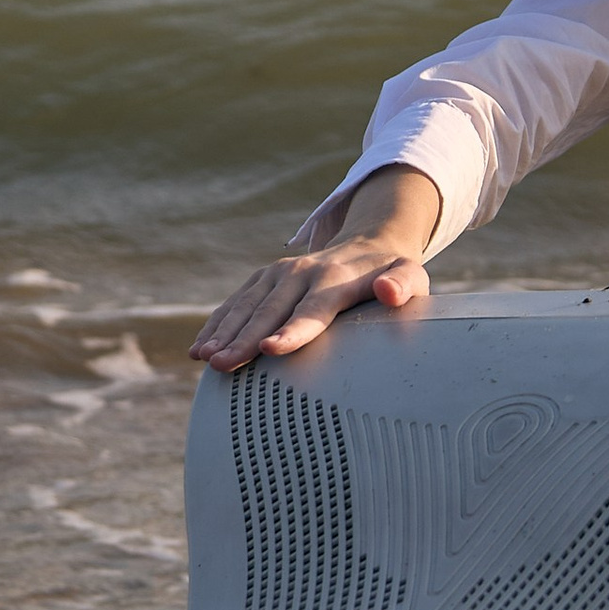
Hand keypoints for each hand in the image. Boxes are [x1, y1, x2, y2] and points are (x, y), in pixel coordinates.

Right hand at [189, 166, 438, 374]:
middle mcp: (300, 272)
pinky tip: (198, 349)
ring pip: (246, 306)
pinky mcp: (263, 279)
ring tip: (205, 359)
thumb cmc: (390, 274)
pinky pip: (235, 303)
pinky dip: (216, 324)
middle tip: (225, 365)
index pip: (312, 309)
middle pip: (270, 310)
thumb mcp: (410, 276)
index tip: (273, 349)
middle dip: (246, 339)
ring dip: (224, 332)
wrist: (368, 244)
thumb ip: (403, 285)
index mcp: (335, 277)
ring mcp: (277, 274)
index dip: (293, 330)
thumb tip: (390, 291)